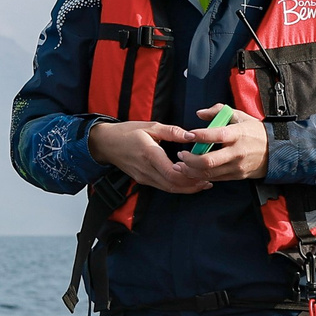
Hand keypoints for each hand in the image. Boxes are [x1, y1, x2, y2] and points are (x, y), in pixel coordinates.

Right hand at [87, 120, 208, 193]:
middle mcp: (147, 170)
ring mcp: (144, 177)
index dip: (188, 174)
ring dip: (187, 188)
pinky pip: (164, 187)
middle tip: (209, 179)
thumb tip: (192, 135)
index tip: (201, 169)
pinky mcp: (144, 180)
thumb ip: (173, 132)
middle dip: (193, 185)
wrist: (106, 144)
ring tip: (203, 182)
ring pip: (170, 189)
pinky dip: (177, 187)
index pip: (172, 172)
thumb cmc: (127, 132)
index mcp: (149, 154)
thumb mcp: (150, 126)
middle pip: (173, 185)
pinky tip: (188, 182)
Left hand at [144, 104, 269, 184]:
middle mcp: (237, 152)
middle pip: (209, 161)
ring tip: (181, 164)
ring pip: (209, 173)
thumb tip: (199, 113)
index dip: (200, 136)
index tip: (187, 135)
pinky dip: (201, 176)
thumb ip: (218, 111)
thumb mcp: (239, 116)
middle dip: (190, 160)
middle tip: (180, 154)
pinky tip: (192, 171)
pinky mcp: (236, 176)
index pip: (216, 135)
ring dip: (191, 170)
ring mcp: (237, 166)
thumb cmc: (254, 132)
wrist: (275, 151)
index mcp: (238, 134)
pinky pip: (215, 179)